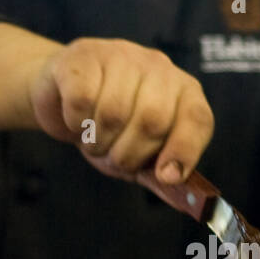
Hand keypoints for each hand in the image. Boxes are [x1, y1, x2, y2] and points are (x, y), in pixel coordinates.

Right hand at [29, 37, 214, 184]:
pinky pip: (82, 99)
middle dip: (127, 154)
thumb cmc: (109, 129)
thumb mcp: (139, 156)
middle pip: (153, 120)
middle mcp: (158, 68)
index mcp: (183, 92)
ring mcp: (121, 55)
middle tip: (111, 156)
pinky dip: (75, 122)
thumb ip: (160, 177)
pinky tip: (76, 118)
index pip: (197, 119)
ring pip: (113, 112)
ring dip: (96, 141)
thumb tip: (188, 202)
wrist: (62, 98)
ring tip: (92, 137)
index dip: (184, 151)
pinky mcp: (83, 56)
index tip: (166, 176)